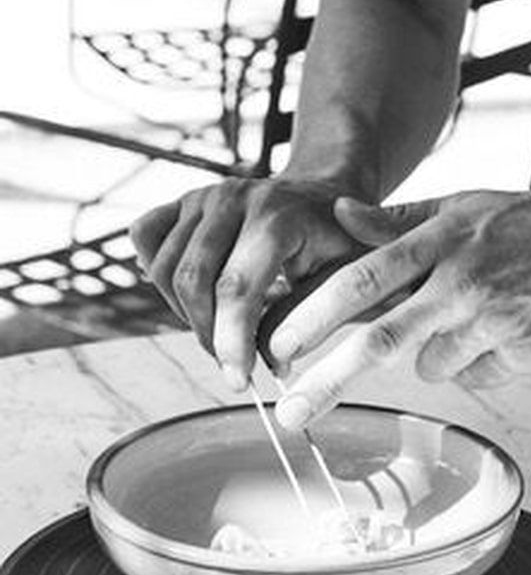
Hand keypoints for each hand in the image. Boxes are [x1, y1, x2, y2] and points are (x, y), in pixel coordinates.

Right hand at [130, 176, 367, 386]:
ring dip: (186, 311)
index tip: (239, 380)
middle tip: (234, 362)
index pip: (237, 286)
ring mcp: (204, 195)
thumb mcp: (340, 276)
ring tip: (222, 327)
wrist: (322, 194)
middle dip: (208, 334)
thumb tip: (273, 362)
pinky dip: (158, 272)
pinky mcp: (183, 200)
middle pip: (193, 281)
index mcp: (278, 216)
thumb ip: (306, 317)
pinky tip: (195, 292)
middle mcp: (234, 198)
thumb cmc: (335, 238)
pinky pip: (146, 237)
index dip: (232, 340)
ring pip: (165, 268)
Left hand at [268, 188, 530, 428]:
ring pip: (430, 365)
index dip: (315, 313)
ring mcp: (493, 323)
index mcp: (443, 239)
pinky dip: (478, 362)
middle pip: (380, 341)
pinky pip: (473, 377)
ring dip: (435, 353)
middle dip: (327, 381)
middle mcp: (462, 282)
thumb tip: (338, 214)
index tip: (278, 343)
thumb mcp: (465, 206)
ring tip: (477, 314)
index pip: (365, 279)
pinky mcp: (522, 357)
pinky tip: (509, 329)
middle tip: (288, 414)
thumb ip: (399, 219)